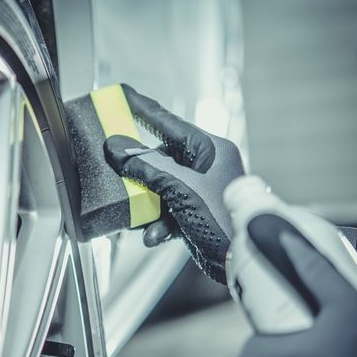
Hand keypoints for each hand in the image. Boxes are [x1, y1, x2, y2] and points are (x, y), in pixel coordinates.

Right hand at [103, 84, 244, 283]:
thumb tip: (116, 147)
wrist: (241, 261)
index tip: (123, 95)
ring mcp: (200, 191)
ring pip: (160, 188)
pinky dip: (157, 224)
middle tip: (115, 165)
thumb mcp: (181, 188)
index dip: (144, 109)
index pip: (169, 123)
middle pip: (160, 159)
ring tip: (137, 216)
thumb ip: (146, 166)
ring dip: (147, 205)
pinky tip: (153, 235)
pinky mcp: (195, 214)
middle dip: (138, 172)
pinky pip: (167, 211)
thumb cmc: (223, 219)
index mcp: (210, 150)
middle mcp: (206, 167)